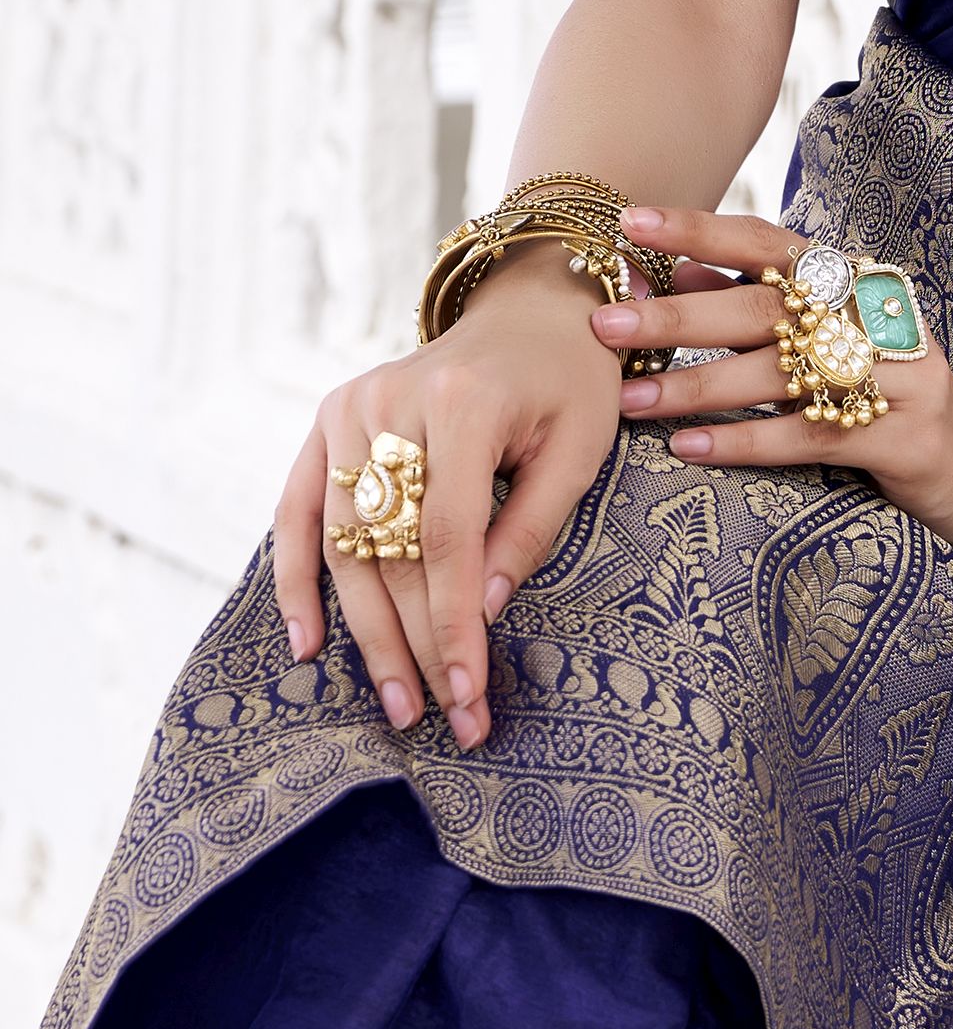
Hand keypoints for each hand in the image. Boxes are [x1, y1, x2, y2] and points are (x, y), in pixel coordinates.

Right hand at [272, 248, 631, 751]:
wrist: (532, 310)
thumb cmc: (570, 381)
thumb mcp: (580, 449)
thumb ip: (530, 528)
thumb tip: (483, 615)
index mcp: (463, 402)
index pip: (447, 537)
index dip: (453, 622)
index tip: (468, 693)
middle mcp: (391, 400)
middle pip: (391, 549)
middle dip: (418, 643)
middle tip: (442, 719)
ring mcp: (349, 407)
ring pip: (346, 543)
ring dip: (367, 633)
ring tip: (397, 703)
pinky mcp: (328, 418)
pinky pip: (299, 510)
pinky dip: (297, 578)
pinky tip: (307, 644)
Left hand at [597, 208, 952, 546]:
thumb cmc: (887, 398)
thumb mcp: (827, 345)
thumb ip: (755, 310)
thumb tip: (671, 275)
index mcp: (857, 281)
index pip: (769, 244)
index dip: (700, 231)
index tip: (631, 223)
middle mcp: (880, 317)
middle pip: (766, 310)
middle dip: (679, 318)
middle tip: (605, 323)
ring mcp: (901, 375)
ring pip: (781, 375)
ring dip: (696, 387)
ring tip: (629, 399)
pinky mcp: (905, 436)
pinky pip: (809, 437)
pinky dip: (744, 442)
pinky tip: (689, 447)